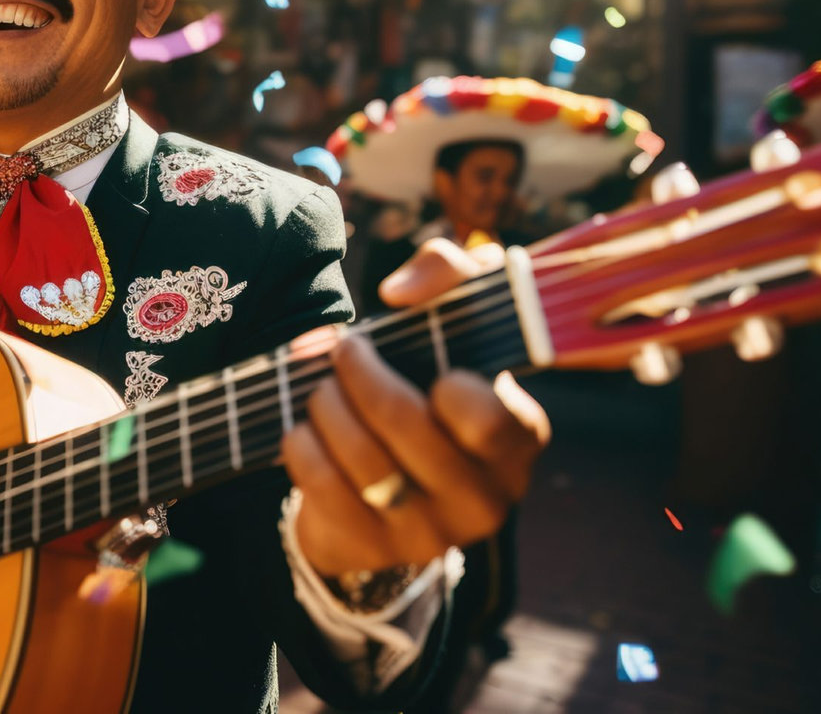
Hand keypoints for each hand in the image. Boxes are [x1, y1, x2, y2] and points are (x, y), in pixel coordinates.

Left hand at [282, 238, 549, 578]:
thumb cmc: (431, 381)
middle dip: (359, 374)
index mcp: (518, 440)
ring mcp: (427, 534)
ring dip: (327, 405)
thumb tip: (398, 293)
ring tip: (325, 387)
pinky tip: (308, 428)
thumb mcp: (455, 319)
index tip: (434, 372)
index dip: (454, 390)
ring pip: (359, 457)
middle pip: (404, 425)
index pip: (491, 419)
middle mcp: (483, 499)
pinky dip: (302, 442)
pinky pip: (320, 484)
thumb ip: (448, 272)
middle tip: (346, 351)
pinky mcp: (370, 548)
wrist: (392, 482)